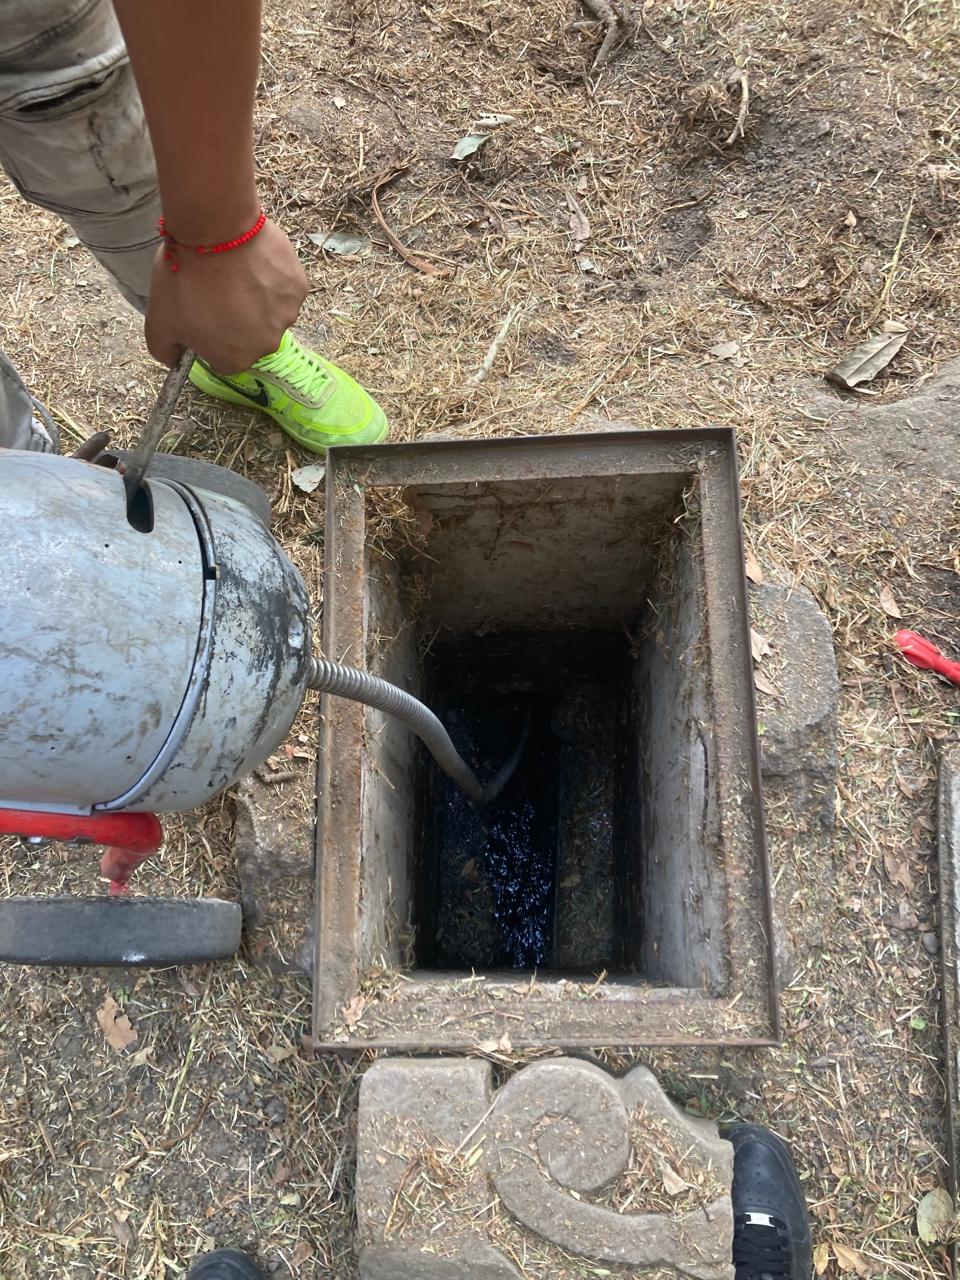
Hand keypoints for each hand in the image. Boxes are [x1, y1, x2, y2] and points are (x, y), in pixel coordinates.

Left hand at [145, 218, 308, 373]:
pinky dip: (271, 280)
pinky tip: (254, 262)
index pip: (223, 358)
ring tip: (236, 273)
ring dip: (256, 300)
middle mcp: (266, 345)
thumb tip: (173, 359)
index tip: (202, 315)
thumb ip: (164, 349)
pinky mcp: (298, 288)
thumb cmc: (186, 279)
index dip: (210, 337)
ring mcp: (286, 316)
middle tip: (219, 291)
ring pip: (269, 313)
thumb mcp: (159, 321)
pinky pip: (283, 289)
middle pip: (250, 338)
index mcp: (235, 359)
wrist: (215, 231)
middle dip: (236, 320)